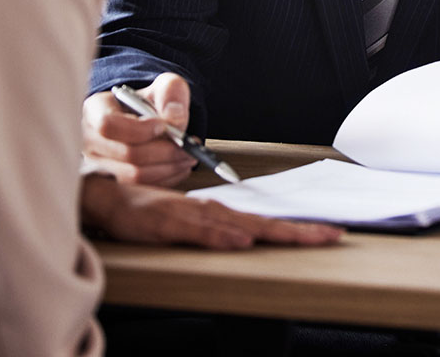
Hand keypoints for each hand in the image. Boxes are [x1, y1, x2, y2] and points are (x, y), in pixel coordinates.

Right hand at [81, 174, 341, 248]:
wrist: (108, 197)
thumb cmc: (147, 212)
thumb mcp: (186, 225)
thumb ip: (213, 232)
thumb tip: (246, 241)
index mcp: (216, 214)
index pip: (263, 223)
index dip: (296, 229)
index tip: (329, 233)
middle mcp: (209, 211)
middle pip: (259, 223)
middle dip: (297, 230)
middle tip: (331, 234)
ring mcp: (189, 216)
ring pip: (236, 225)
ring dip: (269, 232)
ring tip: (300, 237)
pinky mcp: (167, 224)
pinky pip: (198, 231)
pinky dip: (220, 236)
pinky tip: (239, 241)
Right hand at [82, 73, 196, 185]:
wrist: (145, 119)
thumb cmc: (149, 102)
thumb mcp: (163, 86)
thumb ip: (171, 93)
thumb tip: (174, 120)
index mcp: (95, 110)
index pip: (108, 124)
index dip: (139, 129)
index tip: (163, 126)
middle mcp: (90, 141)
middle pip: (127, 154)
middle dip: (165, 151)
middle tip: (189, 146)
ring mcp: (98, 166)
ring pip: (134, 176)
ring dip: (168, 167)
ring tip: (188, 155)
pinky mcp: (112, 185)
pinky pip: (140, 190)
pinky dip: (165, 179)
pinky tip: (178, 166)